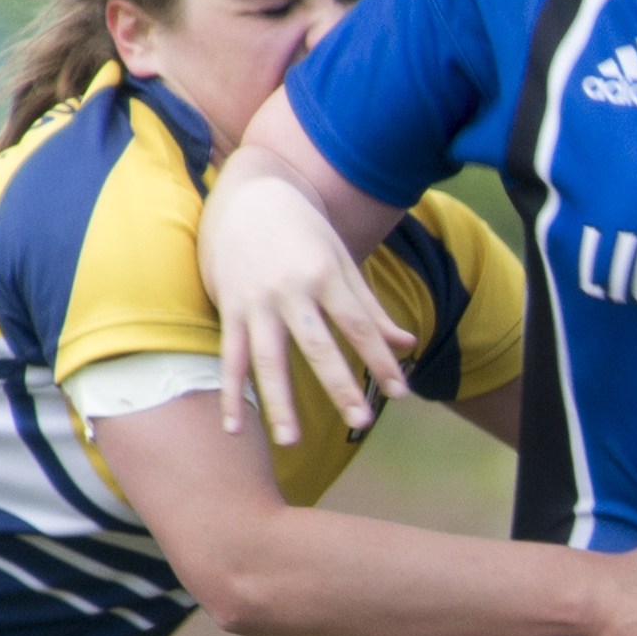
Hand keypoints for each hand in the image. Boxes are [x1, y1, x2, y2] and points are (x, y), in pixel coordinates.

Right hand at [202, 171, 411, 445]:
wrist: (250, 193)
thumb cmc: (305, 232)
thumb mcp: (343, 261)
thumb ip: (371, 307)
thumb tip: (407, 345)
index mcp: (325, 275)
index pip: (359, 326)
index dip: (381, 360)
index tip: (402, 394)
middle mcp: (290, 289)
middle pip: (317, 346)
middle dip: (339, 385)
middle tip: (361, 422)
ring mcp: (255, 300)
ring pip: (267, 358)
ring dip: (278, 402)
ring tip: (291, 442)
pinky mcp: (229, 308)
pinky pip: (229, 358)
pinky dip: (230, 394)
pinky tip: (235, 429)